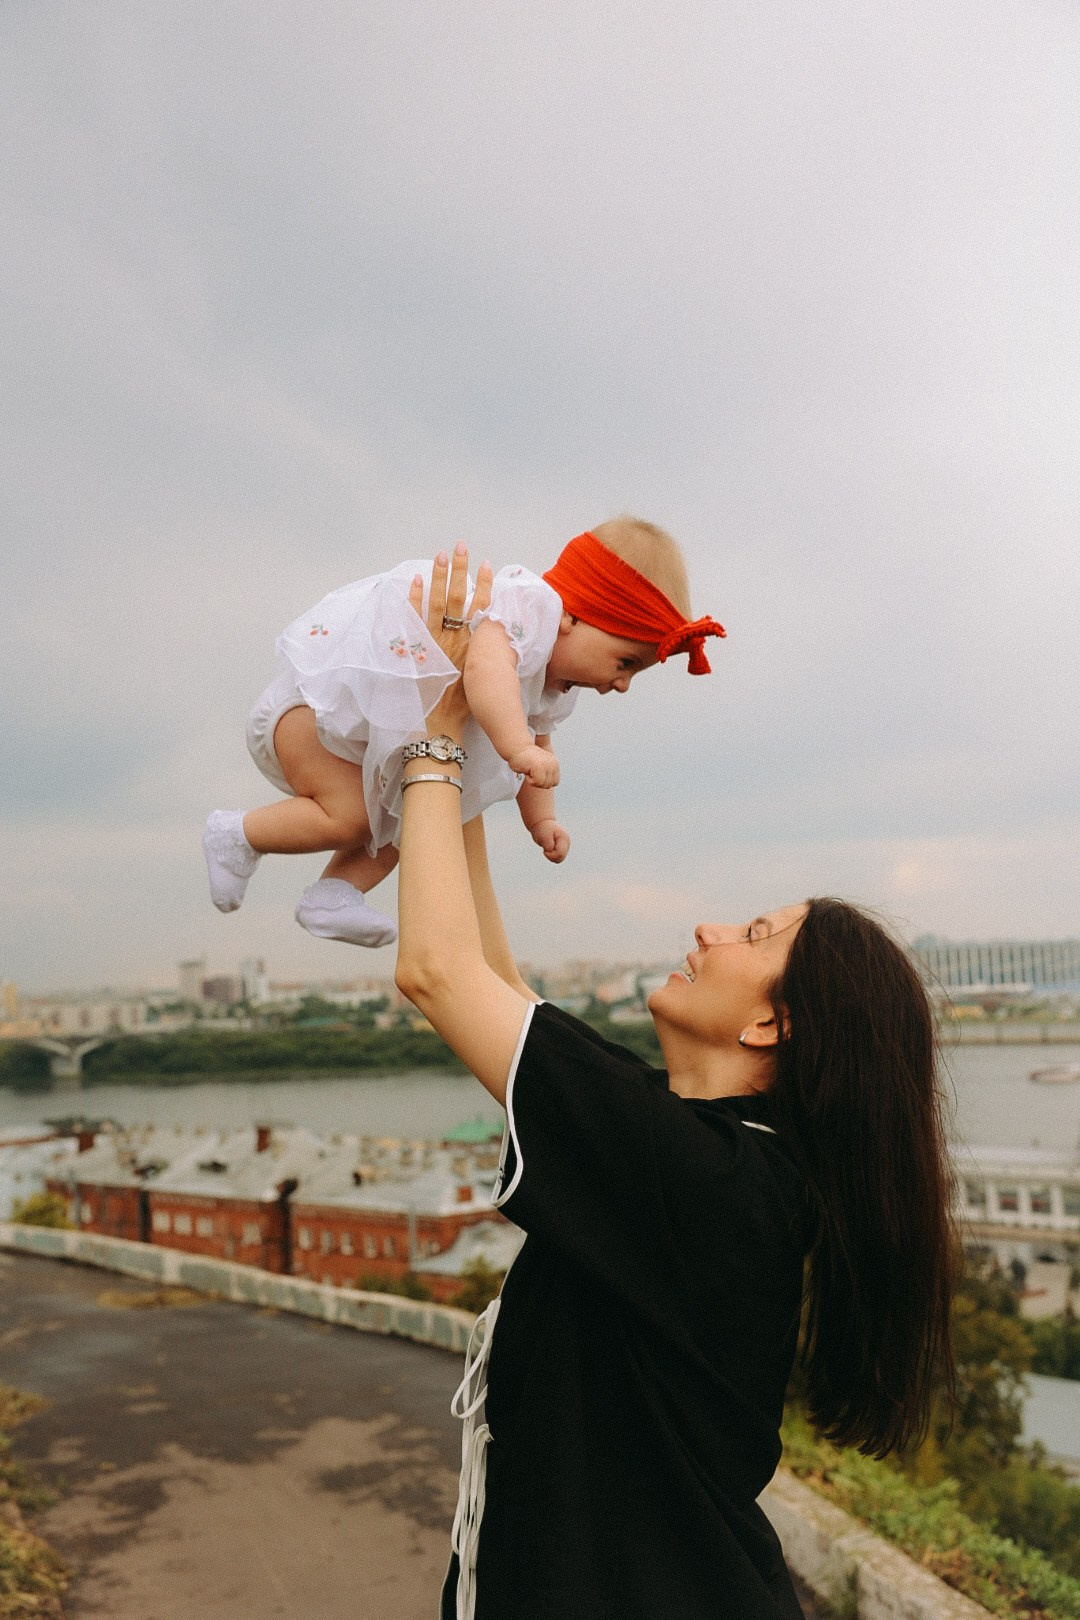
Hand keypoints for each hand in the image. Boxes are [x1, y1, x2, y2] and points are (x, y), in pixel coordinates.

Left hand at [408, 544, 492, 736]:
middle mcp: (455, 639)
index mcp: (473, 645)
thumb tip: (493, 642)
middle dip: (460, 570)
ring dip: (438, 577)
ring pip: (437, 602)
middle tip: (460, 546)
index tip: (487, 565)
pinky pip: (412, 618)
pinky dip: (412, 598)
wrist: (438, 725)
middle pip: (459, 597)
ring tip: (439, 555)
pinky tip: (413, 580)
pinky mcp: (416, 649)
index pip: (481, 607)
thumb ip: (483, 656)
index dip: (484, 585)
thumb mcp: (479, 678)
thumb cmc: (461, 707)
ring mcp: (434, 642)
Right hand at [508, 744, 559, 788]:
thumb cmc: (525, 760)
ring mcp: (547, 765)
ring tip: (529, 769)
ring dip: (533, 780)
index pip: (554, 783)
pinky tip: (527, 770)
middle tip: (531, 770)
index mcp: (555, 764)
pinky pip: (536, 782)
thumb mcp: (541, 767)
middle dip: (538, 782)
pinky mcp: (540, 766)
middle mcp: (553, 764)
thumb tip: (549, 785)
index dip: (543, 782)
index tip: (536, 772)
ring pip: (543, 784)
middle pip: (548, 785)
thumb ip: (547, 774)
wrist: (517, 749)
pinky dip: (529, 780)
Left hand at [529, 818, 570, 862]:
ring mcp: (566, 846)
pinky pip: (557, 858)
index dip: (550, 855)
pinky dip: (551, 856)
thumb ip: (548, 846)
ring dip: (551, 856)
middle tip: (544, 849)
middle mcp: (567, 843)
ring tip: (546, 848)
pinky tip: (548, 849)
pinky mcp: (563, 849)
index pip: (560, 854)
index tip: (544, 850)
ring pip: (559, 859)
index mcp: (564, 839)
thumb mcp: (543, 837)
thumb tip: (552, 853)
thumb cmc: (542, 829)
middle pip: (560, 858)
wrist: (542, 824)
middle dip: (551, 856)